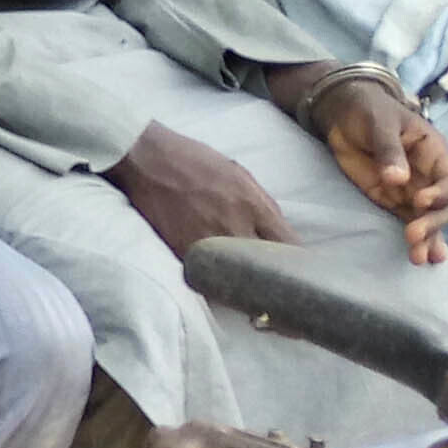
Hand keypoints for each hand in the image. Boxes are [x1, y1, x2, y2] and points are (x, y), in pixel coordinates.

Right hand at [103, 122, 295, 268]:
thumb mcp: (241, 174)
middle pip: (267, 269)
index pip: (290, 245)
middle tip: (277, 282)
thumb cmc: (196, 162)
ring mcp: (209, 246)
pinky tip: (222, 280)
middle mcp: (235, 229)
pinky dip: (218, 281)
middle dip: (275, 276)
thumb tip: (280, 235)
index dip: (298, 260)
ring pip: (238, 279)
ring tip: (251, 286)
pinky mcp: (184, 256)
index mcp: (254, 206)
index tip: (299, 268)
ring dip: (247, 283)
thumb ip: (264, 206)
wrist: (148, 162)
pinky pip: (210, 277)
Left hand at [303, 76, 447, 265]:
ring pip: (429, 220)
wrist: (345, 115)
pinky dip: (417, 241)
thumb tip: (398, 178)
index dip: (441, 193)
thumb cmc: (370, 111)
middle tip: (413, 234)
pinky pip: (410, 222)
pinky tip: (422, 259)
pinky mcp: (393, 202)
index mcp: (434, 153)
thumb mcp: (380, 123)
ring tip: (419, 258)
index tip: (421, 201)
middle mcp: (429, 176)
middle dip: (432, 223)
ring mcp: (412, 191)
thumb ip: (389, 150)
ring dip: (426, 239)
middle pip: (443, 206)